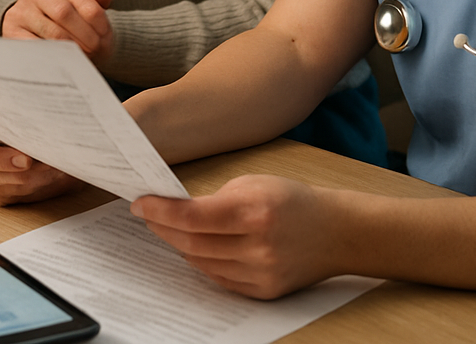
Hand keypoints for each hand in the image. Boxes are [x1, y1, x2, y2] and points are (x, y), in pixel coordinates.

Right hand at [0, 112, 79, 203]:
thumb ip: (15, 112)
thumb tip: (29, 109)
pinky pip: (8, 190)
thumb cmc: (27, 122)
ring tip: (44, 165)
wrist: (41, 147)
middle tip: (26, 159)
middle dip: (1, 160)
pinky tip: (44, 173)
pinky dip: (29, 182)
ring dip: (21, 174)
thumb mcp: (20, 113)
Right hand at [1, 0, 114, 65]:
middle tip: (96, 50)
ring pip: (51, 31)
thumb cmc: (60, 19)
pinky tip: (65, 61)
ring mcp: (21, 10)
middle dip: (85, 34)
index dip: (97, 18)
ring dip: (72, 47)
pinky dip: (54, 55)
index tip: (106, 36)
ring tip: (84, 57)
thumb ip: (94, 2)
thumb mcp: (77, 8)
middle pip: (64, 12)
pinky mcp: (12, 30)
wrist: (28, 26)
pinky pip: (36, 46)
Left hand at [130, 175, 339, 298]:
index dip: (160, 211)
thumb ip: (214, 199)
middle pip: (192, 243)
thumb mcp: (252, 184)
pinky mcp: (264, 292)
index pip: (192, 216)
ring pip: (201, 264)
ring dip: (179, 245)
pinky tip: (193, 247)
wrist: (335, 232)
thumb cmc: (290, 199)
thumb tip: (174, 210)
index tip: (140, 203)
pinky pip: (219, 279)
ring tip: (166, 228)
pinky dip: (201, 262)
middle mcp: (258, 246)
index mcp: (254, 211)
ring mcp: (261, 273)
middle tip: (146, 214)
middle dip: (162, 228)